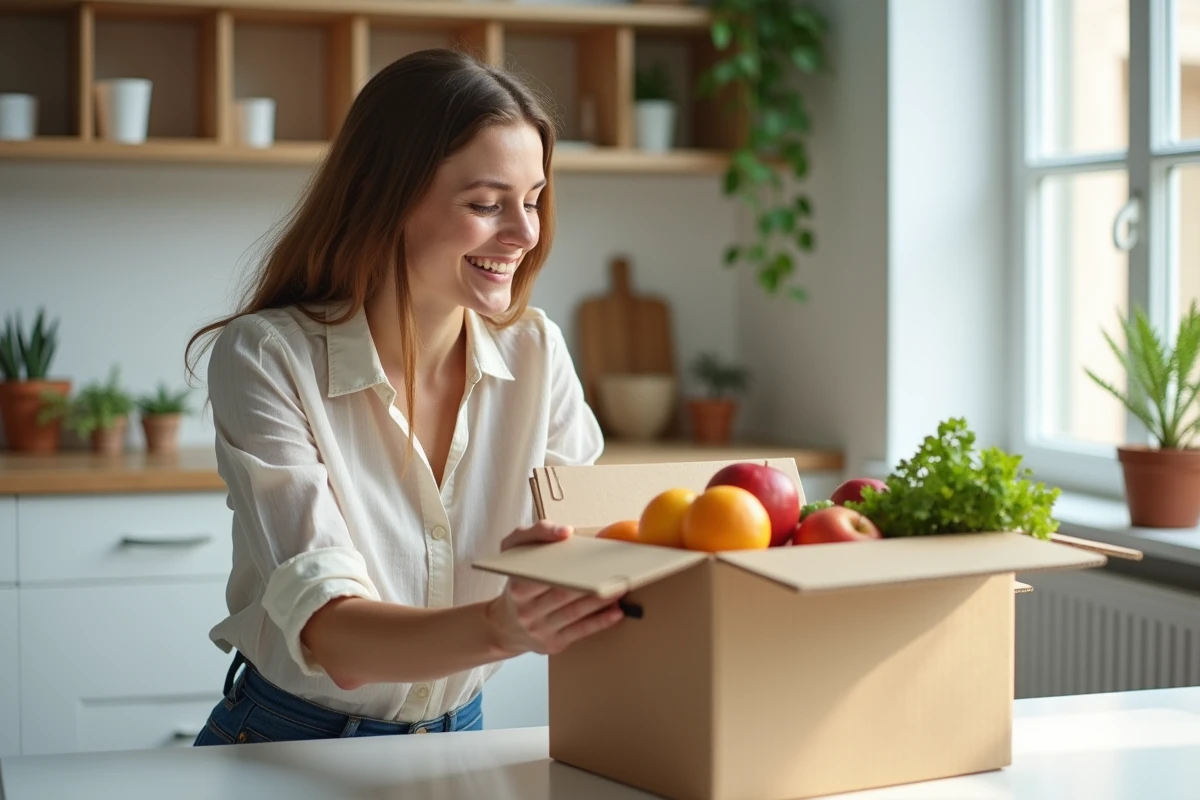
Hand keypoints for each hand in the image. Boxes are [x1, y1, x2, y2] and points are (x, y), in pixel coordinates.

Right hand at [486, 520, 624, 656]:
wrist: (504, 625)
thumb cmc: (517, 581)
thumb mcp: (514, 550)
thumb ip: (537, 532)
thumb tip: (565, 532)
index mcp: (518, 585)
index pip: (547, 574)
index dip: (570, 567)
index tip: (592, 558)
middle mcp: (526, 610)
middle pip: (563, 594)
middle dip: (591, 584)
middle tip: (616, 573)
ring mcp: (539, 629)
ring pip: (574, 613)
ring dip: (600, 602)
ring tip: (620, 588)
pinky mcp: (552, 643)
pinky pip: (580, 631)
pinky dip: (600, 622)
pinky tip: (617, 612)